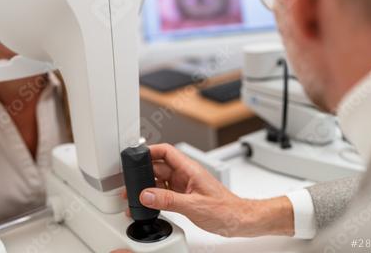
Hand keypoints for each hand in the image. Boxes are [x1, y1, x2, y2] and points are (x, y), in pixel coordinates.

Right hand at [128, 144, 294, 237]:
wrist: (240, 221)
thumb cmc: (226, 210)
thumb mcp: (193, 206)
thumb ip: (168, 200)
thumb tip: (147, 195)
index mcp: (189, 169)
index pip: (165, 151)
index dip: (149, 150)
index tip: (135, 156)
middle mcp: (186, 174)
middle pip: (159, 166)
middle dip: (144, 172)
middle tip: (131, 182)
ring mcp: (185, 184)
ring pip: (160, 179)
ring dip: (148, 185)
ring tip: (136, 194)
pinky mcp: (184, 195)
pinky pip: (165, 191)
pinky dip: (155, 196)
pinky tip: (150, 203)